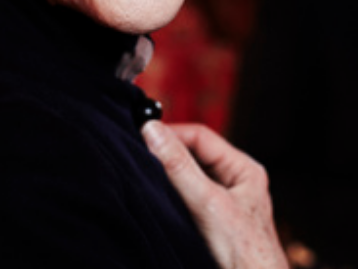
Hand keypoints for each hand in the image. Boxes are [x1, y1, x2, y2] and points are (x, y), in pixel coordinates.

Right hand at [142, 121, 288, 268]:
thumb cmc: (246, 255)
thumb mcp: (208, 203)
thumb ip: (180, 166)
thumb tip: (153, 131)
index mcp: (244, 170)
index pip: (201, 137)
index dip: (173, 134)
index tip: (145, 135)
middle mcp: (234, 183)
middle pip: (193, 156)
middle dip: (168, 155)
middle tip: (141, 153)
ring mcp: (222, 205)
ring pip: (187, 178)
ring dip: (168, 176)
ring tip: (146, 175)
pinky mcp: (209, 224)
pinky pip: (184, 199)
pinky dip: (169, 196)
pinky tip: (156, 199)